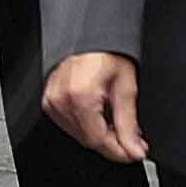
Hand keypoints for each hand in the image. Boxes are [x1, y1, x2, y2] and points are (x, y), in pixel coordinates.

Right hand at [44, 50, 145, 164]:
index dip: (120, 151)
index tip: (136, 153)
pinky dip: (87, 125)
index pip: (98, 141)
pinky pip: (70, 125)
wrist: (90, 33)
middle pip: (89, 140)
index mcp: (79, 97)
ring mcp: (52, 101)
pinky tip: (99, 114)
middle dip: (113, 143)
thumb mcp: (125, 86)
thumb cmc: (107, 51)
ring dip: (100, 134)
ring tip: (115, 120)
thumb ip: (129, 123)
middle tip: (132, 138)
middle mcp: (61, 100)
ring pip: (79, 135)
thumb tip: (134, 150)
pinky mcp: (49, 101)